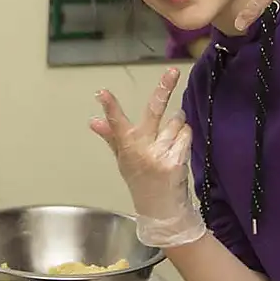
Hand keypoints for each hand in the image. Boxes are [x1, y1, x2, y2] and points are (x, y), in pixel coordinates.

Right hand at [90, 69, 206, 247]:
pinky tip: (178, 150)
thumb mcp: (123, 160)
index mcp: (127, 146)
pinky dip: (185, 138)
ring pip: (177, 121)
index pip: (116, 122)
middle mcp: (142, 148)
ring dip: (177, 126)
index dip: (109, 106)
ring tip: (169, 141)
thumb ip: (111, 137)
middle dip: (164, 88)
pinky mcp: (177, 160)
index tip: (102, 92)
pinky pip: (186, 135)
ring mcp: (160, 154)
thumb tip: (93, 120)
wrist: (161, 210)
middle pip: (154, 111)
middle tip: (173, 71)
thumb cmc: (141, 181)